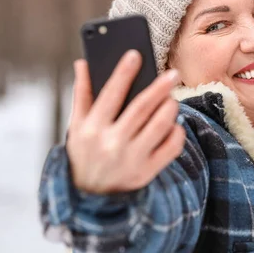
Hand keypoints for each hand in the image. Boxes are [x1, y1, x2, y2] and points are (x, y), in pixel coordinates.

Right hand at [66, 50, 185, 193]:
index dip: (123, 73)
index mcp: (91, 129)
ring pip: (160, 126)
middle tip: (172, 73)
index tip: (135, 55)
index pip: (110, 95)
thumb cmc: (85, 154)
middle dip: (159, 88)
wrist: (90, 198)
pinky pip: (170, 148)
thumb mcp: (77, 126)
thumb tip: (83, 63)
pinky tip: (175, 123)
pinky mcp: (146, 173)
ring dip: (170, 108)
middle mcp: (111, 144)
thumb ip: (81, 94)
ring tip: (172, 98)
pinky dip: (176, 133)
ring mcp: (131, 160)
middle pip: (141, 108)